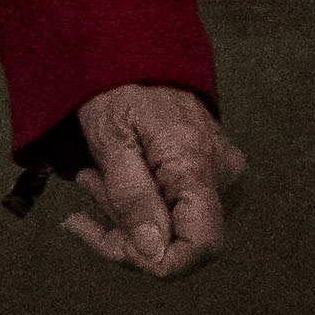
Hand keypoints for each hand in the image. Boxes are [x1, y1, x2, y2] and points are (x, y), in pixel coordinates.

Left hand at [58, 81, 249, 277]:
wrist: (138, 53)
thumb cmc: (119, 88)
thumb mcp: (110, 138)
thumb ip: (131, 197)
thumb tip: (151, 254)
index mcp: (200, 167)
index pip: (201, 247)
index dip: (153, 261)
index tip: (102, 239)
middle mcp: (226, 180)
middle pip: (179, 244)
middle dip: (124, 229)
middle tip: (88, 183)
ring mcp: (225, 182)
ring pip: (174, 233)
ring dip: (126, 218)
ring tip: (97, 175)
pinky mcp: (213, 182)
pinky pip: (177, 216)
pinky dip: (139, 209)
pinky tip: (115, 181)